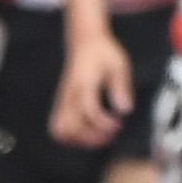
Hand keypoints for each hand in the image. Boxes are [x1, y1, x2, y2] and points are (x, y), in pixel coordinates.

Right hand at [50, 31, 134, 148]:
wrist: (83, 42)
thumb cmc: (103, 53)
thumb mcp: (118, 65)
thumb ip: (120, 87)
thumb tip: (124, 110)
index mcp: (83, 84)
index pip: (88, 111)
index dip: (104, 123)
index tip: (119, 122)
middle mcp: (69, 95)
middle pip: (70, 127)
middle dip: (92, 137)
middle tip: (111, 132)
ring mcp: (62, 101)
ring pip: (60, 130)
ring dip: (81, 140)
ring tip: (101, 136)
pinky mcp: (61, 104)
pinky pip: (58, 127)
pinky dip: (72, 137)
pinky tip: (90, 133)